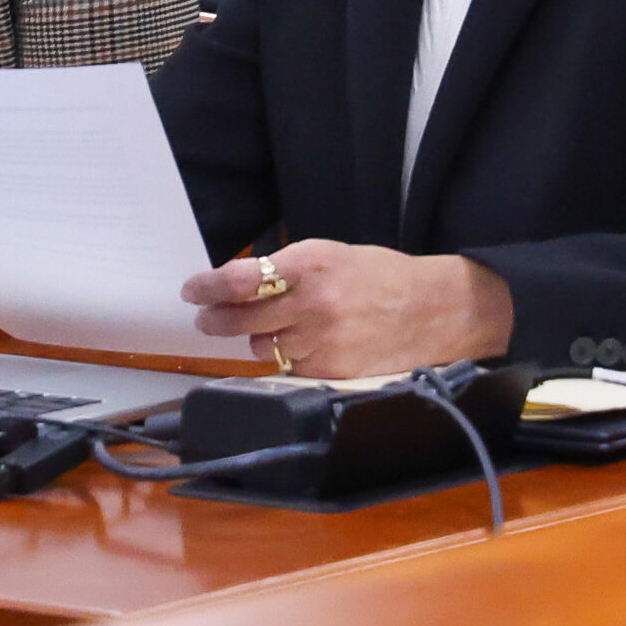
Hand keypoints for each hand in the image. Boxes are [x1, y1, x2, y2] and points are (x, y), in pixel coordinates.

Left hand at [181, 241, 514, 377]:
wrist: (432, 310)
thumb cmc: (380, 277)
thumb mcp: (332, 254)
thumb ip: (286, 268)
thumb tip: (238, 284)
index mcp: (312, 263)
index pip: (243, 278)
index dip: (210, 286)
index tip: (194, 290)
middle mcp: (313, 302)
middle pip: (242, 318)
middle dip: (216, 318)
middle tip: (206, 316)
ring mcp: (322, 340)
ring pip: (262, 346)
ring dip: (258, 338)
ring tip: (273, 327)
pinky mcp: (331, 370)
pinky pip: (289, 367)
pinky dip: (288, 358)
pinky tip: (303, 345)